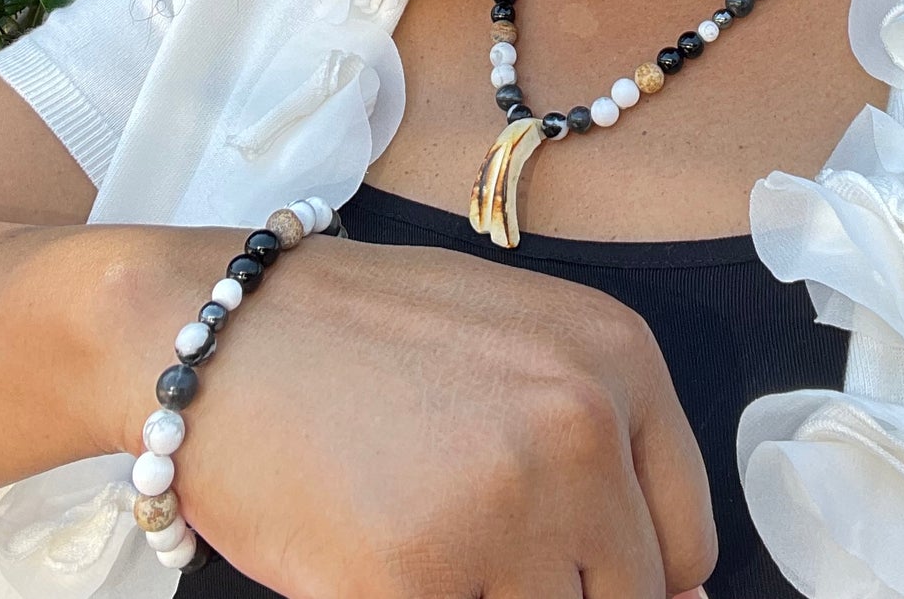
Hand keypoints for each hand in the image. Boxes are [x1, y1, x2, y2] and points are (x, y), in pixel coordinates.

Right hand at [117, 233, 716, 598]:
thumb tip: (687, 598)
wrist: (215, 331)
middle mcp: (580, 426)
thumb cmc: (362, 338)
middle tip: (465, 537)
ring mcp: (502, 506)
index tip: (568, 571)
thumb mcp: (514, 345)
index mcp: (619, 360)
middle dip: (548, 590)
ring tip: (416, 528)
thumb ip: (602, 445)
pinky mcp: (412, 579)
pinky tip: (370, 555)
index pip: (688, 541)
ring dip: (479, 597)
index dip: (632, 579)